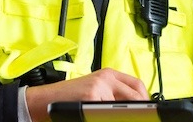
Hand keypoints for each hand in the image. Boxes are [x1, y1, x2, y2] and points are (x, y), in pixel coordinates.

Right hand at [25, 68, 148, 120]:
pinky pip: (108, 112)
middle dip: (139, 109)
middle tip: (139, 117)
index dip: (144, 100)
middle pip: (135, 94)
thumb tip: (135, 107)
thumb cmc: (69, 98)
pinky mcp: (91, 96)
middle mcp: (106, 77)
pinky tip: (103, 118)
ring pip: (125, 104)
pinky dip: (108, 118)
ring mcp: (99, 86)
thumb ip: (113, 94)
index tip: (147, 111)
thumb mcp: (94, 89)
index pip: (137, 85)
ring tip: (123, 118)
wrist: (45, 100)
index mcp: (108, 74)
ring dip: (125, 114)